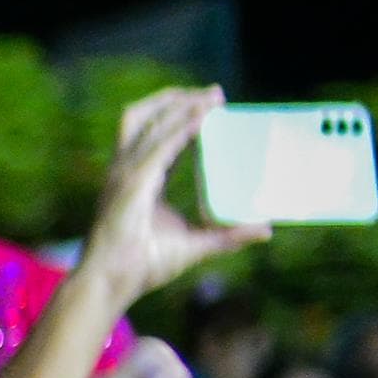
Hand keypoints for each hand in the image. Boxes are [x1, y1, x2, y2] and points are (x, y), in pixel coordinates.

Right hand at [77, 88, 267, 305]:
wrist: (111, 282)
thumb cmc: (142, 267)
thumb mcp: (195, 245)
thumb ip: (227, 235)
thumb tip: (266, 230)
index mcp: (137, 181)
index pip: (156, 138)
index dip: (181, 119)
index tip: (211, 106)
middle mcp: (126, 171)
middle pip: (144, 118)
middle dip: (177, 100)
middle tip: (215, 94)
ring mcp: (126, 175)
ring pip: (149, 123)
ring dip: (179, 105)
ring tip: (209, 97)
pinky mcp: (133, 183)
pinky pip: (161, 146)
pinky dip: (181, 128)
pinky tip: (202, 118)